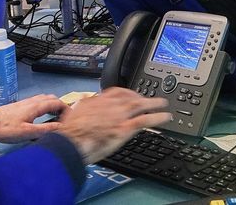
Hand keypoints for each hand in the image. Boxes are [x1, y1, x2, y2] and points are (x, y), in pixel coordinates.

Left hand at [0, 94, 67, 143]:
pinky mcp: (20, 106)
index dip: (66, 109)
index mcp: (36, 106)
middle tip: (65, 118)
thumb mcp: (28, 132)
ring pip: (44, 99)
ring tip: (56, 117)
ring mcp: (26, 102)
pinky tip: (42, 116)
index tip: (71, 118)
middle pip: (51, 98)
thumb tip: (61, 127)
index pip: (57, 102)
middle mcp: (32, 101)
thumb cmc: (7, 129)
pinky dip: (45, 106)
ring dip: (52, 105)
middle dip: (60, 106)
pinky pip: (37, 102)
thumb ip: (45, 129)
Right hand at [56, 87, 170, 163]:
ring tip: (163, 104)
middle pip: (131, 97)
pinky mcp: (125, 128)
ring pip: (141, 105)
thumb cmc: (69, 133)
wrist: (70, 143)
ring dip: (154, 103)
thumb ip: (81, 106)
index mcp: (98, 100)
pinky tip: (166, 118)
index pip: (117, 92)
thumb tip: (81, 102)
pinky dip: (157, 117)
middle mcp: (110, 105)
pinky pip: (145, 120)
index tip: (131, 94)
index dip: (127, 93)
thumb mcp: (73, 113)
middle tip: (151, 99)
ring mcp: (119, 115)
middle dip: (142, 97)